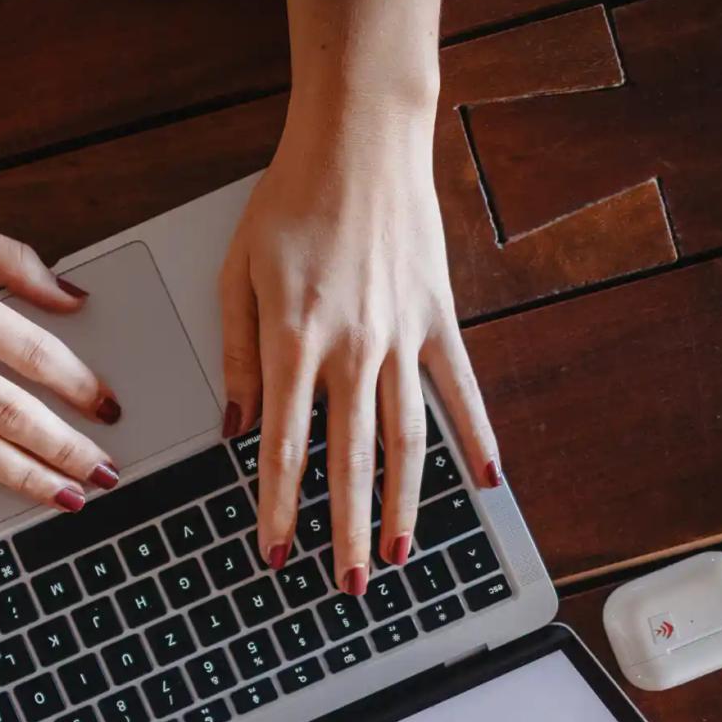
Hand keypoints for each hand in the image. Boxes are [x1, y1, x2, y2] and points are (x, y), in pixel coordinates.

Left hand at [218, 107, 498, 593]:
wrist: (361, 138)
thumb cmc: (290, 200)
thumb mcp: (238, 274)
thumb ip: (237, 356)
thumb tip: (235, 429)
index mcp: (293, 339)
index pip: (284, 446)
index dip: (278, 507)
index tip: (275, 553)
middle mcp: (352, 347)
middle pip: (348, 460)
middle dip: (344, 530)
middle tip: (347, 584)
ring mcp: (402, 336)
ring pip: (405, 439)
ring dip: (403, 504)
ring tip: (400, 555)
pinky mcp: (439, 318)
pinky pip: (461, 390)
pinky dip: (476, 437)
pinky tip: (487, 482)